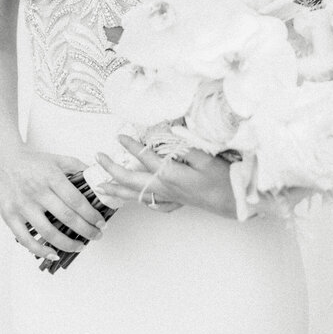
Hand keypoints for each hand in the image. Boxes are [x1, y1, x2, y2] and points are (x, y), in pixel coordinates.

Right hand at [0, 146, 106, 259]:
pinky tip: (54, 254)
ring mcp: (22, 205)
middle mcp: (37, 191)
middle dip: (85, 230)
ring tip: (80, 246)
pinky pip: (26, 239)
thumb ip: (78, 167)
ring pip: (48, 231)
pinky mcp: (10, 216)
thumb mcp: (58, 159)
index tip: (101, 223)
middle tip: (97, 236)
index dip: (91, 214)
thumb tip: (99, 179)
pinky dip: (40, 250)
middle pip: (66, 216)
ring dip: (67, 243)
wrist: (5, 162)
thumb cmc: (35, 163)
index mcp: (51, 176)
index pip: (76, 200)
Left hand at [95, 135, 237, 218]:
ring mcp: (168, 197)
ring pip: (136, 194)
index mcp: (170, 174)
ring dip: (117, 189)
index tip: (119, 136)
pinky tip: (135, 198)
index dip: (130, 146)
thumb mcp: (206, 157)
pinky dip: (138, 199)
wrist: (234, 202)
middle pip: (131, 180)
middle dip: (112, 169)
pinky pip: (151, 202)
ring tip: (101, 187)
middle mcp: (164, 188)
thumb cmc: (222, 180)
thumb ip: (184, 144)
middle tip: (98, 157)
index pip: (144, 158)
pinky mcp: (175, 201)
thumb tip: (168, 131)